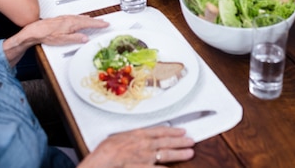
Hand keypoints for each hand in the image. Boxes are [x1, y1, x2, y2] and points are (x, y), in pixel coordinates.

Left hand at [31, 15, 108, 46]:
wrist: (36, 30)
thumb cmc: (47, 34)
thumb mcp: (63, 40)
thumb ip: (75, 38)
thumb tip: (85, 38)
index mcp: (72, 24)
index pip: (89, 24)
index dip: (98, 24)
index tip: (105, 24)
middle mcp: (70, 19)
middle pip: (87, 20)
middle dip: (96, 21)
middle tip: (104, 22)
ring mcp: (67, 18)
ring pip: (81, 18)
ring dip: (90, 19)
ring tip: (96, 21)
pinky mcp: (63, 19)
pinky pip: (76, 17)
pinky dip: (82, 18)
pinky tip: (82, 19)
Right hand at [77, 126, 194, 167]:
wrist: (103, 160)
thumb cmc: (107, 149)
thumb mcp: (120, 136)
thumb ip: (133, 136)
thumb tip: (140, 136)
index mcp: (139, 134)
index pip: (160, 131)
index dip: (172, 131)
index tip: (181, 131)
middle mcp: (145, 145)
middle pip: (166, 141)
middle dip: (180, 141)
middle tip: (191, 140)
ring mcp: (146, 157)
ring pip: (166, 154)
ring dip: (179, 153)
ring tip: (190, 152)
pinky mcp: (144, 167)